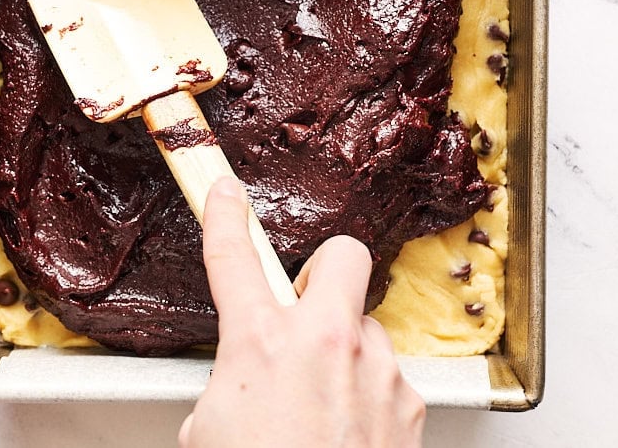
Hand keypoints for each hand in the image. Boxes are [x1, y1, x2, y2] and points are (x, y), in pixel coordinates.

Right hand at [179, 177, 424, 446]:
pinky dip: (370, 394)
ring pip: (366, 326)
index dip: (225, 216)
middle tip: (307, 306)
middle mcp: (324, 342)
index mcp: (261, 343)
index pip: (234, 257)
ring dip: (346, 350)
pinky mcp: (408, 401)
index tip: (225, 193)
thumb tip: (241, 382)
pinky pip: (388, 375)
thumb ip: (227, 385)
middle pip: (341, 256)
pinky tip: (350, 430)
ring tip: (324, 402)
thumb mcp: (209, 431)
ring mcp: (374, 369)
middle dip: (324, 270)